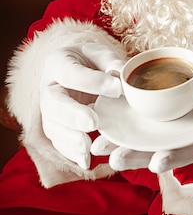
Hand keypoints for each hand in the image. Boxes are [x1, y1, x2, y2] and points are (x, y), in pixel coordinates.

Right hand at [40, 43, 123, 168]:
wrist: (77, 70)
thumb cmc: (90, 60)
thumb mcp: (100, 53)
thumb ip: (111, 62)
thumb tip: (122, 76)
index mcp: (58, 62)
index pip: (70, 72)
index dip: (91, 81)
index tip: (116, 88)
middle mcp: (48, 87)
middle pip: (54, 103)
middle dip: (73, 114)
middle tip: (94, 122)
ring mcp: (48, 109)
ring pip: (53, 126)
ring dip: (70, 139)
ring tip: (87, 147)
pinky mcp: (54, 127)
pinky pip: (58, 142)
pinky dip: (70, 152)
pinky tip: (85, 161)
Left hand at [91, 56, 192, 173]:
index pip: (191, 150)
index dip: (175, 158)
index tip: (158, 162)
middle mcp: (183, 133)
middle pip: (160, 150)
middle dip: (137, 157)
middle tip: (115, 158)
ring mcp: (167, 124)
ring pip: (142, 141)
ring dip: (120, 147)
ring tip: (97, 149)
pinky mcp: (153, 111)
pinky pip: (134, 123)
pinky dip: (117, 126)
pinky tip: (97, 125)